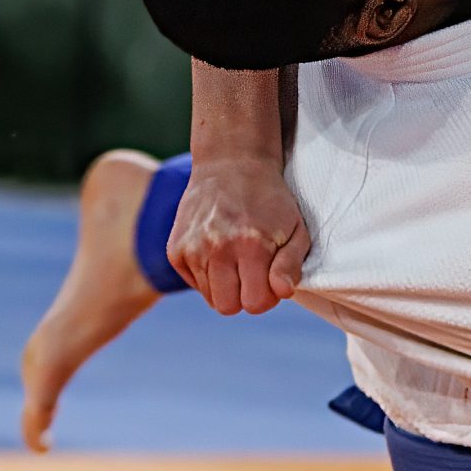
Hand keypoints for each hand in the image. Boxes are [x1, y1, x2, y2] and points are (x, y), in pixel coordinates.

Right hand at [169, 156, 308, 314]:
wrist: (231, 163)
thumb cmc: (270, 201)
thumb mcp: (295, 228)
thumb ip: (291, 264)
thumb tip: (281, 292)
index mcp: (250, 245)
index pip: (254, 304)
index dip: (266, 296)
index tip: (270, 278)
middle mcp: (216, 248)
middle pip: (227, 307)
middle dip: (244, 296)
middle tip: (253, 273)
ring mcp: (191, 249)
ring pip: (210, 298)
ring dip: (225, 286)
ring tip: (236, 259)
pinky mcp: (175, 250)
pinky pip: (194, 283)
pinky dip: (207, 275)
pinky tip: (218, 252)